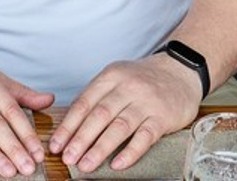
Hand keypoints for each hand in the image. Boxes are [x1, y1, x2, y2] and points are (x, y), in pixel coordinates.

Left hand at [48, 54, 201, 171]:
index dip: (69, 125)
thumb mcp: (117, 77)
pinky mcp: (162, 117)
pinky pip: (144, 137)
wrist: (180, 71)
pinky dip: (130, 152)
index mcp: (110, 76)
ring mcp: (145, 102)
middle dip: (80, 139)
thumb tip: (73, 122)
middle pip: (98, 115)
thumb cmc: (143, 79)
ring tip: (86, 164)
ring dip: (100, 148)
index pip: (84, 103)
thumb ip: (98, 96)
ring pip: (118, 127)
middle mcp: (126, 87)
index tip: (57, 143)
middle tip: (67, 158)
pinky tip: (117, 165)